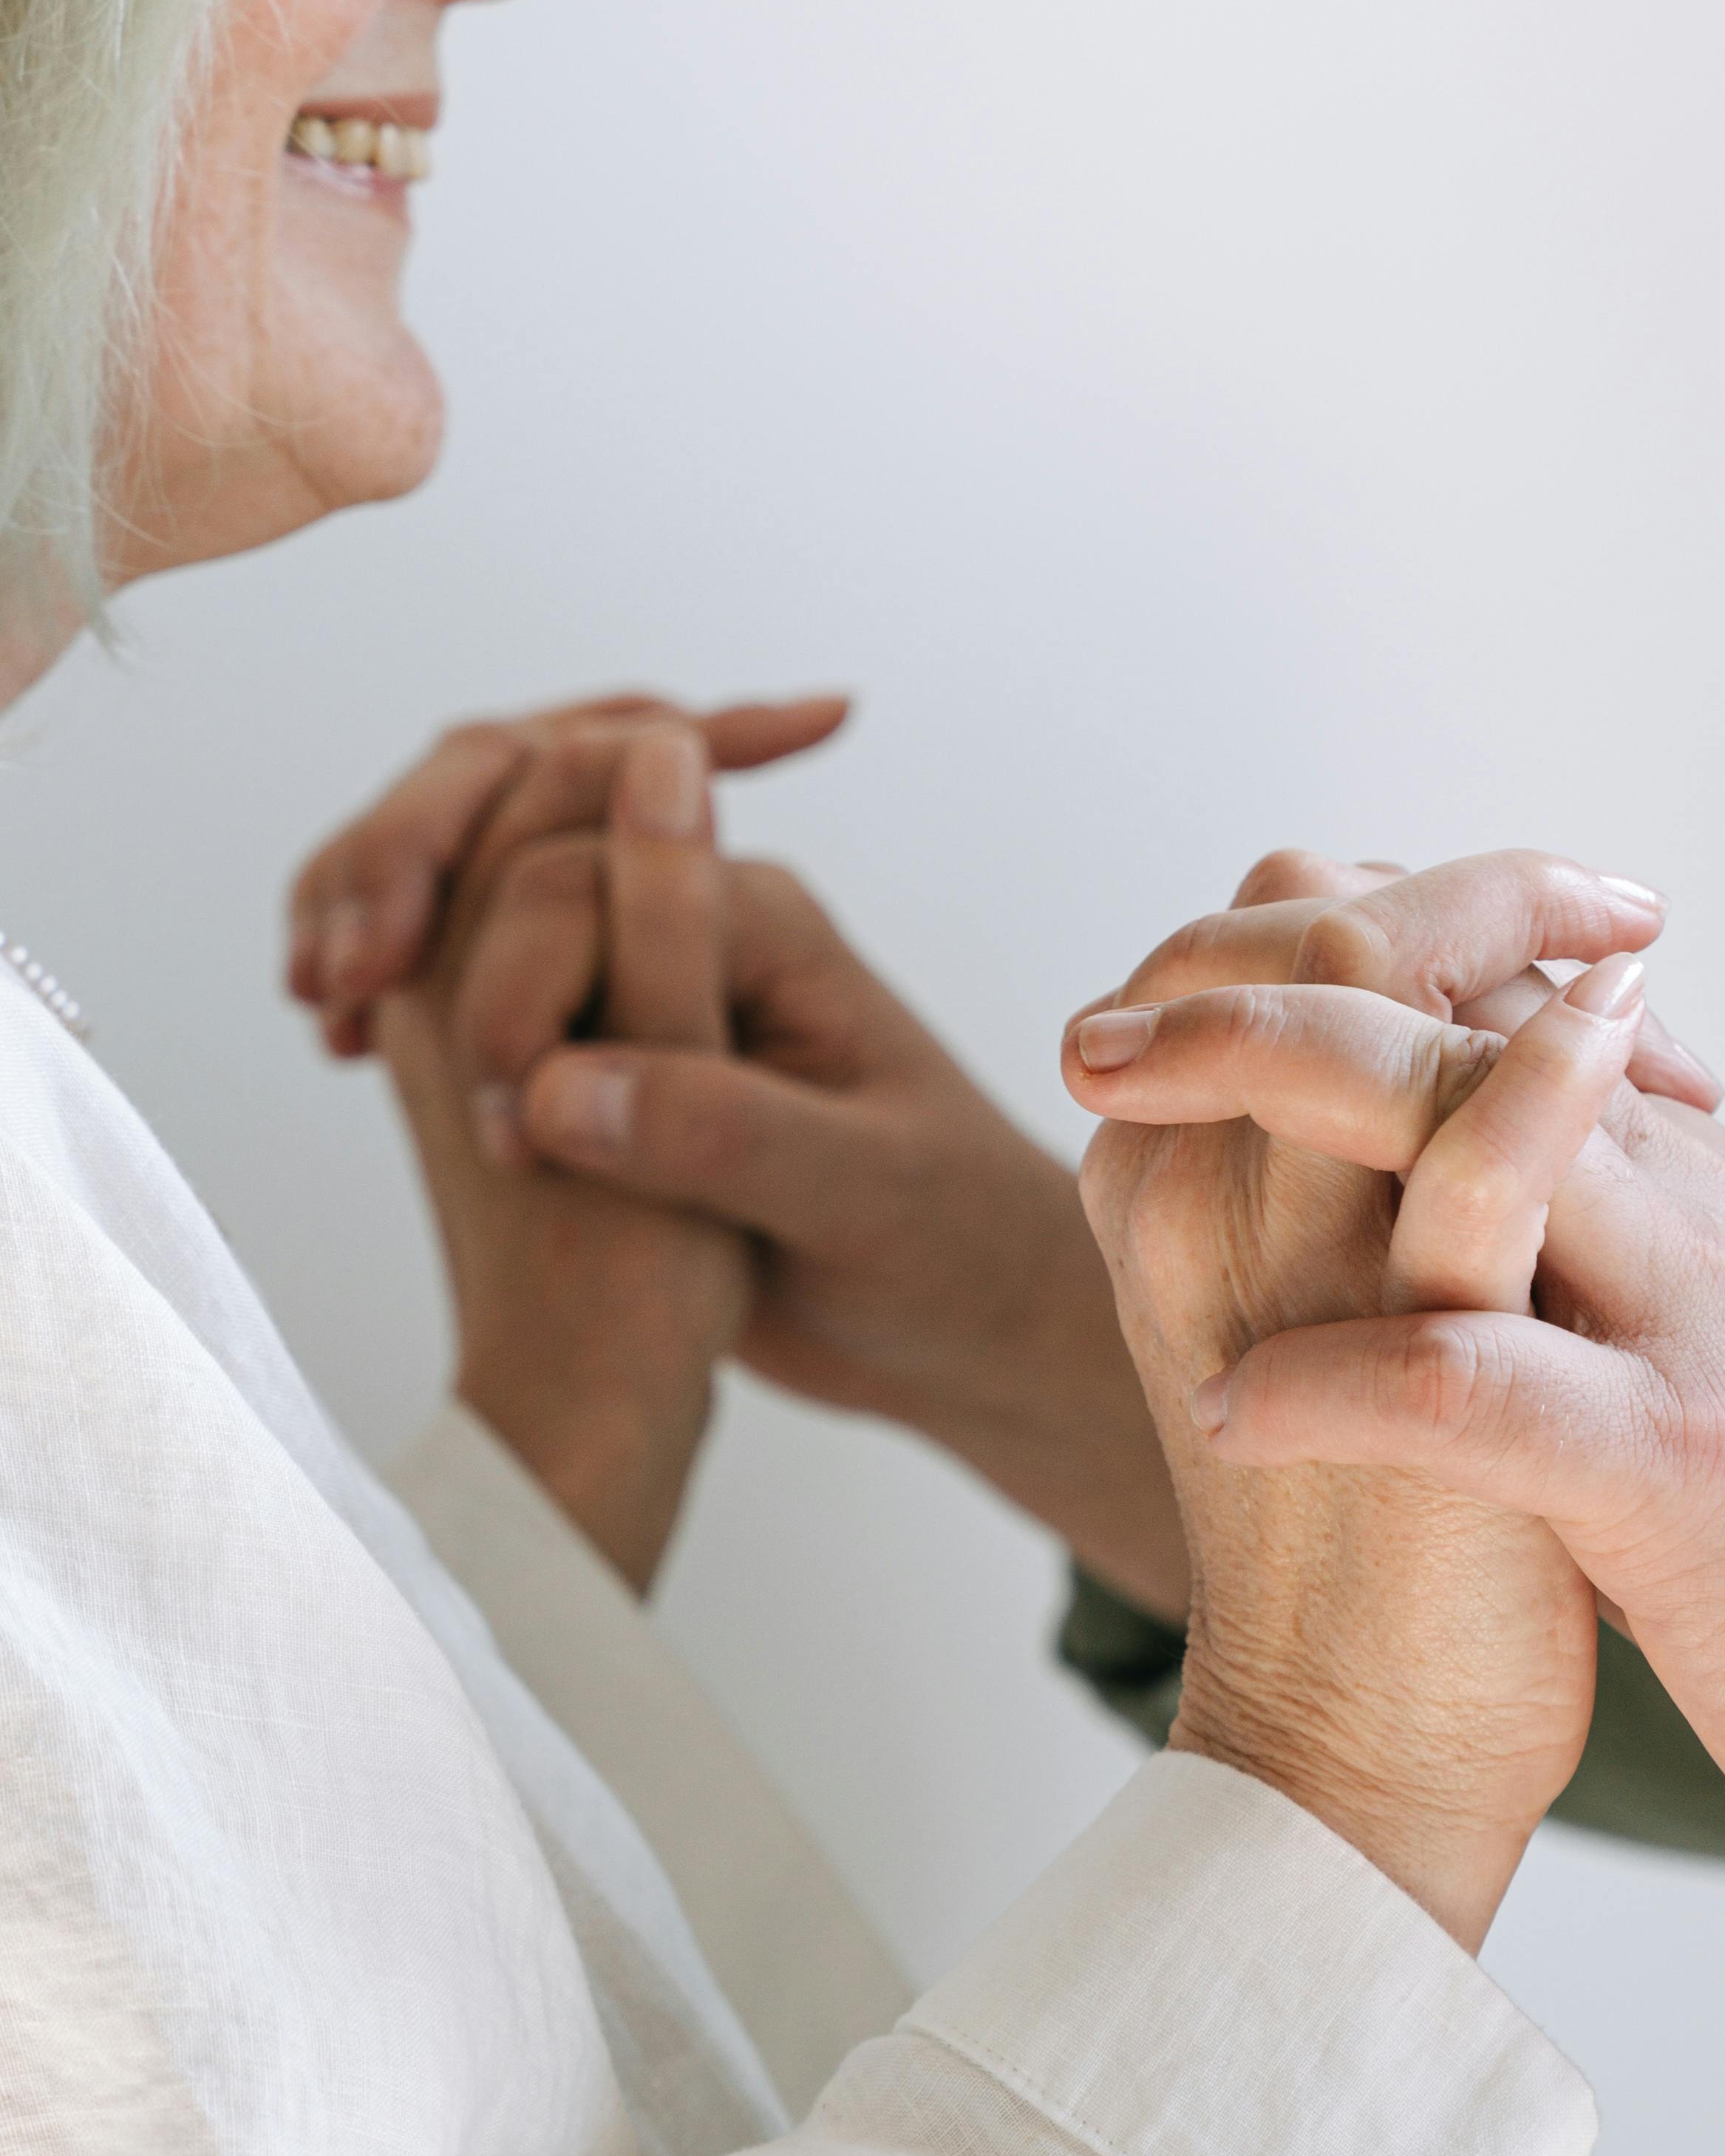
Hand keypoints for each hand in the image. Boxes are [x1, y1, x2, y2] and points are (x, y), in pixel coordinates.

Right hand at [292, 687, 1189, 1604]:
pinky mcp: (602, 1058)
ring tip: (326, 1009)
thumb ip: (720, 1129)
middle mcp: (687, 926)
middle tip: (333, 999)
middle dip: (399, 880)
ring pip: (470, 891)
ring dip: (384, 911)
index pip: (573, 877)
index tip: (511, 1121)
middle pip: (503, 832)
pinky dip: (405, 982)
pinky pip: (473, 970)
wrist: (968, 1323)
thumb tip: (559, 1093)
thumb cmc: (947, 1246)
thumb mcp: (856, 1192)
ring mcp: (635, 986)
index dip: (512, 982)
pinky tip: (343, 1036)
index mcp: (760, 920)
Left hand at [1068, 916, 1724, 2155]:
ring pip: (1468, 1129)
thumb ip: (1647, 1265)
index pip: (1493, 994)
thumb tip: (1524, 1208)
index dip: (1327, 960)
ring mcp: (1697, 1340)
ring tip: (1107, 1104)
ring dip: (1262, 1090)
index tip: (1178, 988)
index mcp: (1698, 1194)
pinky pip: (1489, 1389)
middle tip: (1094, 1032)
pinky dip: (1344, 1380)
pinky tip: (1235, 1408)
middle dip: (1251, 988)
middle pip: (1455, 1013)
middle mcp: (1693, 1224)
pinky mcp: (1696, 1487)